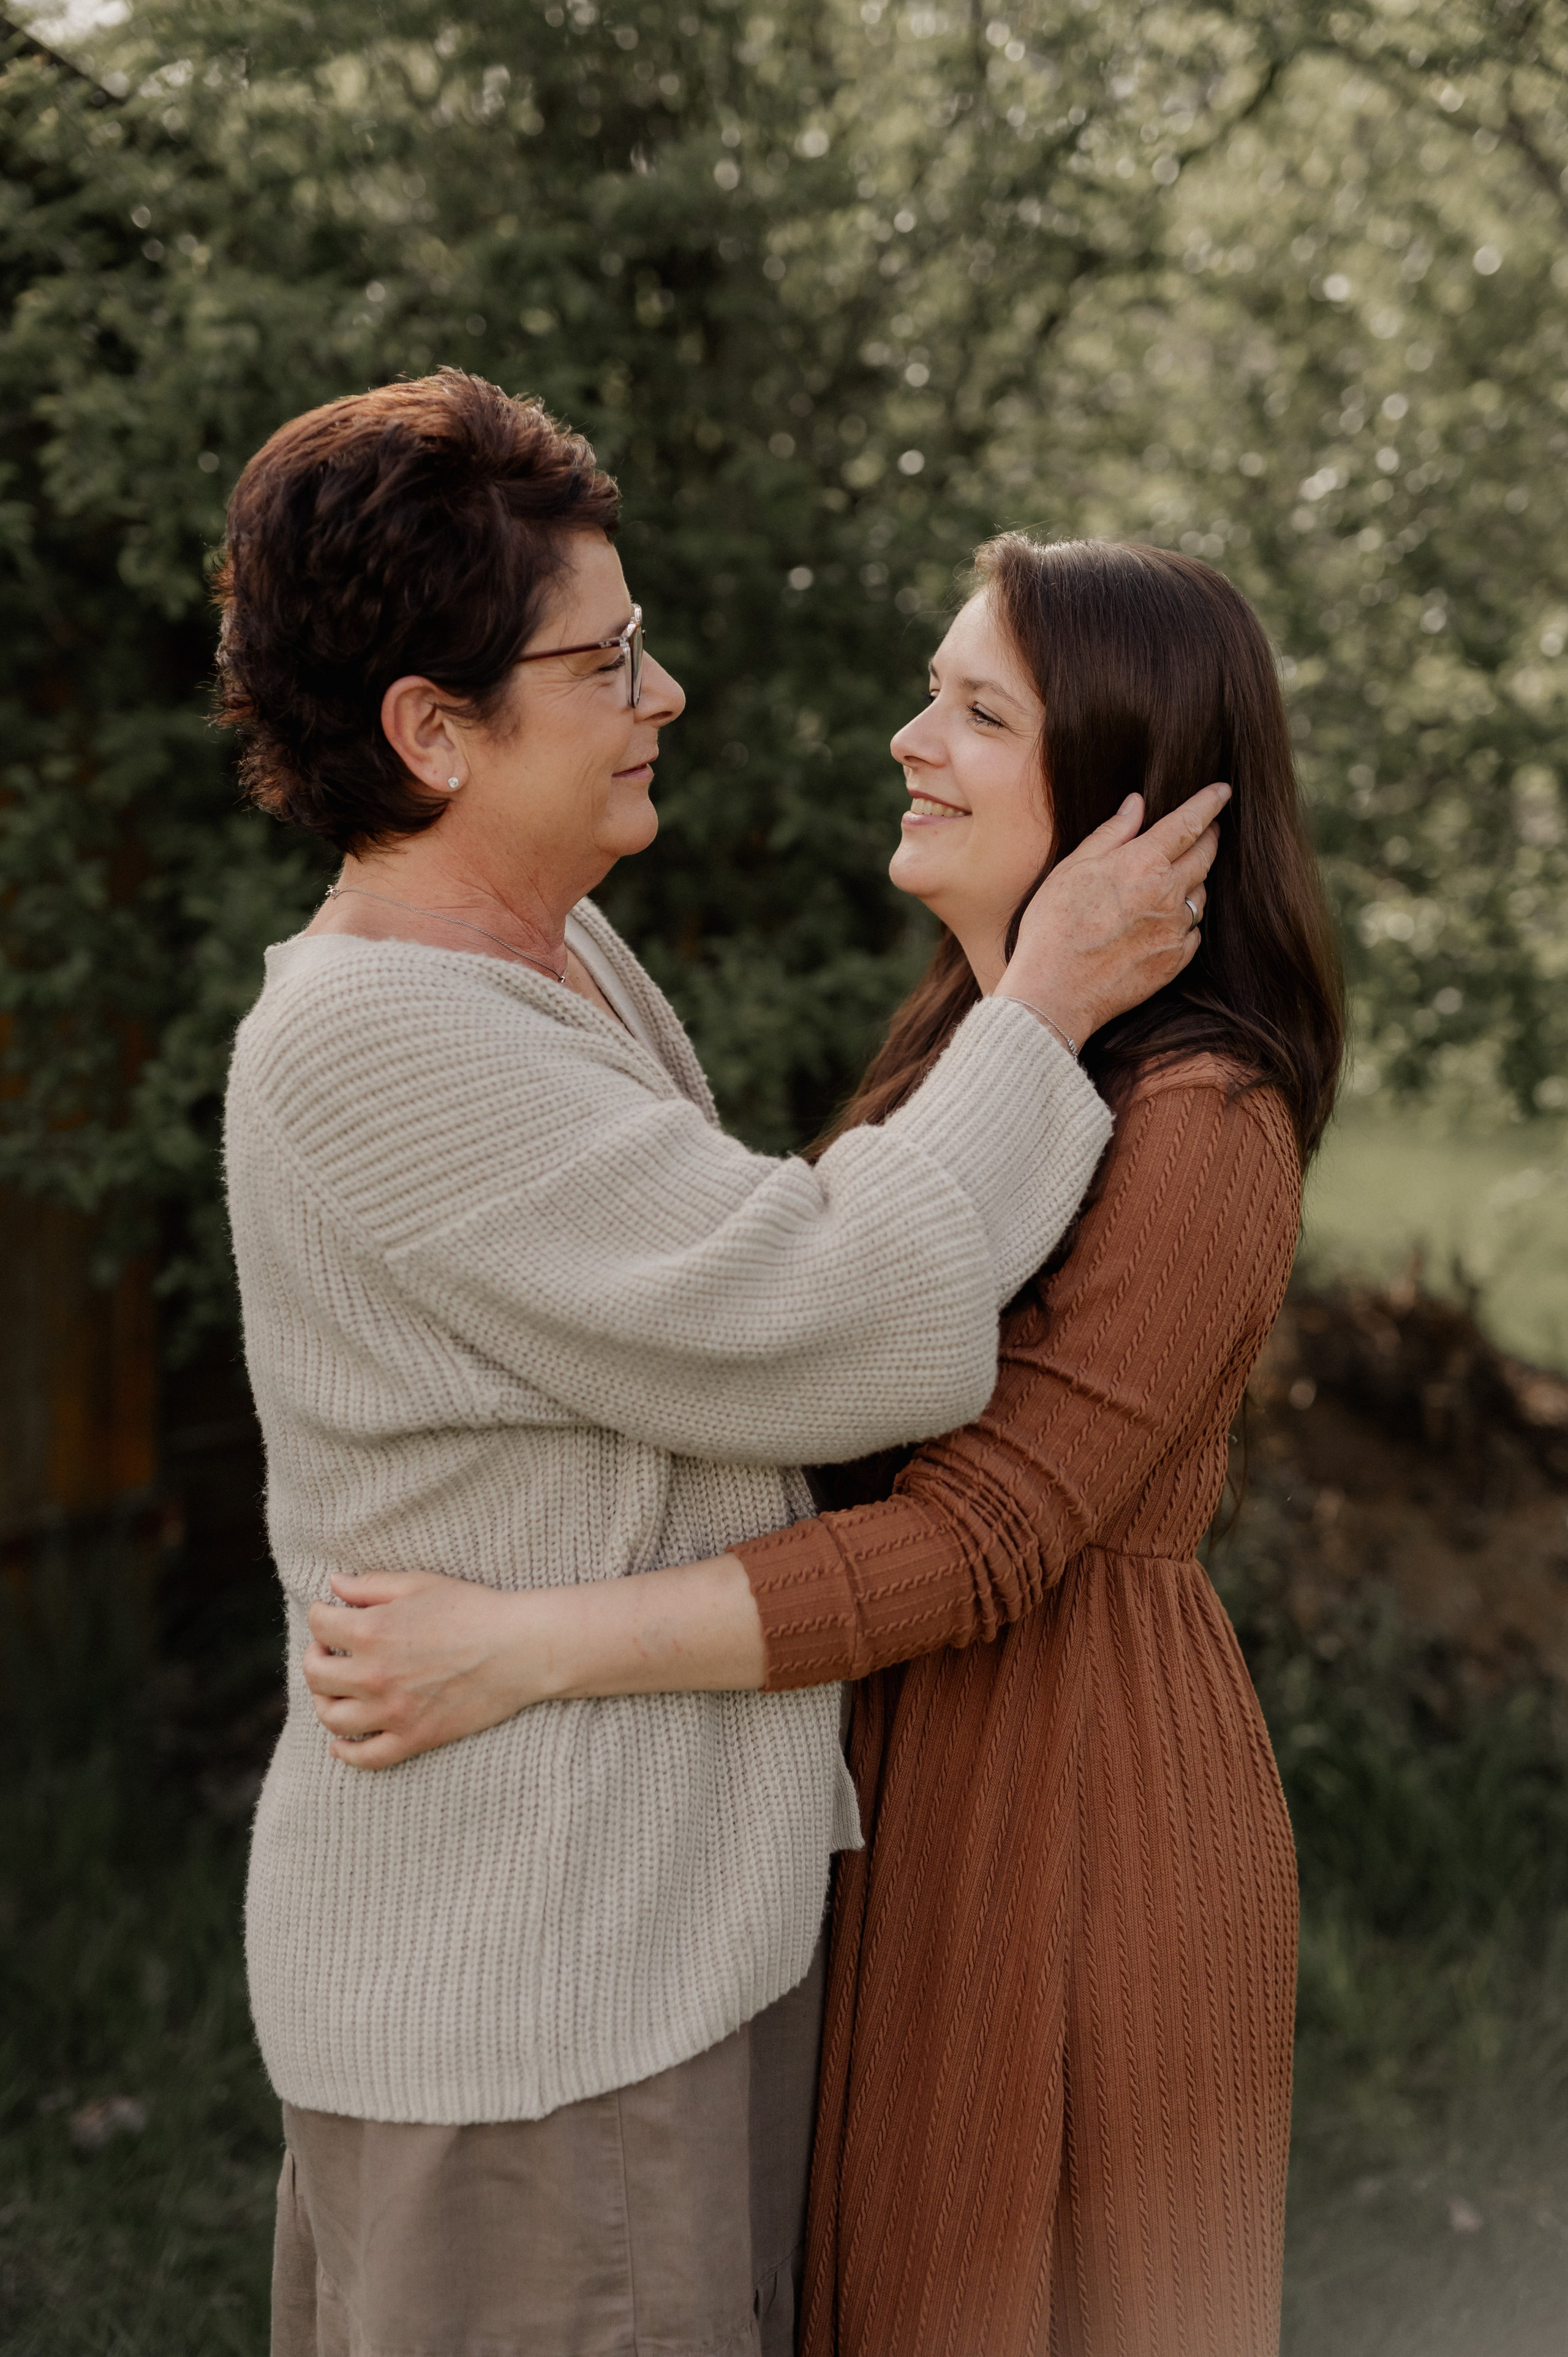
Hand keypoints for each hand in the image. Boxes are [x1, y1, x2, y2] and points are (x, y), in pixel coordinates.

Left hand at [303, 1569, 546, 1769]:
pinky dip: (346, 1753)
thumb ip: (371, 1584)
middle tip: (328, 1651)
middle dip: (315, 1657)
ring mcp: (392, 1712)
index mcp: (372, 1631)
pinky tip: (340, 1743)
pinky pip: (366, 1757)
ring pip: (332, 1717)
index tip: (329, 1615)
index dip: (320, 1616)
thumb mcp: (420, 1584)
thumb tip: (333, 1584)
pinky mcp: (414, 1738)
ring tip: (335, 1690)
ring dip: (324, 1701)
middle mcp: (374, 1675)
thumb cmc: (473, 1609)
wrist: (520, 1648)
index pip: (319, 1626)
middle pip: (316, 1674)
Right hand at [996, 783, 1228, 1046]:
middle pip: (1206, 856)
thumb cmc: (1054, 926)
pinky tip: (1167, 921)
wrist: (1055, 992)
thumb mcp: (1073, 868)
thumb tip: (1137, 804)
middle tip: (1209, 828)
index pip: (1189, 823)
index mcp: (1144, 864)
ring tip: (1178, 877)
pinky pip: (1193, 932)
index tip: (1223, 790)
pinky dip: (1186, 921)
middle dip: (1211, 836)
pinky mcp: (1176, 961)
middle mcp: (1169, 894)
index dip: (1209, 803)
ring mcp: (1176, 930)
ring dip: (1195, 880)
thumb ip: (1112, 833)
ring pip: (1200, 894)